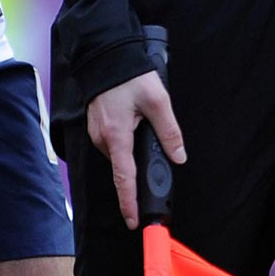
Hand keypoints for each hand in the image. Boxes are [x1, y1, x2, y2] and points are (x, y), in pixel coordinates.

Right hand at [86, 70, 186, 229]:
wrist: (104, 54)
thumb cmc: (128, 75)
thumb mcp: (157, 101)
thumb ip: (169, 131)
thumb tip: (178, 156)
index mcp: (116, 135)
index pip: (124, 177)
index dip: (129, 201)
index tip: (132, 221)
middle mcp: (102, 137)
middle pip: (123, 166)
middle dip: (139, 166)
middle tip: (153, 140)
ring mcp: (96, 131)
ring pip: (119, 153)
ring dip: (133, 149)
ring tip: (143, 122)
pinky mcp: (96, 124)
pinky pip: (113, 142)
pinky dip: (125, 140)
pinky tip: (133, 122)